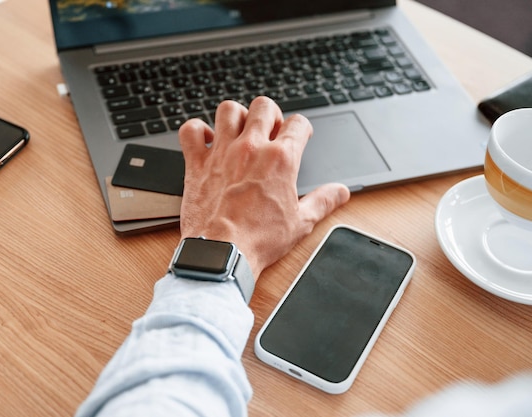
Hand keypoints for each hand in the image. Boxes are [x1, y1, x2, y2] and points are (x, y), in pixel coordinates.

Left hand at [178, 96, 349, 279]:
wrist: (223, 253)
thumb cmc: (259, 240)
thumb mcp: (301, 223)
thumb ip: (323, 202)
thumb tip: (340, 192)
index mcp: (281, 160)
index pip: (298, 123)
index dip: (302, 127)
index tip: (300, 135)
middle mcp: (251, 148)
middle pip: (264, 106)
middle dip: (271, 114)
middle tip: (271, 130)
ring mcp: (222, 153)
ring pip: (228, 109)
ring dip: (236, 115)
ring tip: (240, 129)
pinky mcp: (197, 164)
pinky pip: (190, 130)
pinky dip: (196, 130)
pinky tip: (205, 140)